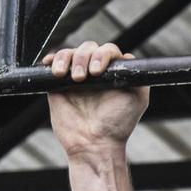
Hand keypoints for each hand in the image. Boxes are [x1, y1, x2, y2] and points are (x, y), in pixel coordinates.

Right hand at [44, 40, 148, 157]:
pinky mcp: (58, 84)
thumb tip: (128, 57)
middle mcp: (95, 73)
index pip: (108, 51)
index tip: (97, 71)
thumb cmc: (117, 124)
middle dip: (84, 58)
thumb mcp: (137, 98)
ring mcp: (76, 77)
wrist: (93, 143)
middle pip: (88, 48)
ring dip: (67, 59)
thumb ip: (136, 76)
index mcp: (113, 74)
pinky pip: (54, 62)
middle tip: (82, 78)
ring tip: (68, 77)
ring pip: (70, 52)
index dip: (102, 55)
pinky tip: (53, 67)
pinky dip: (52, 59)